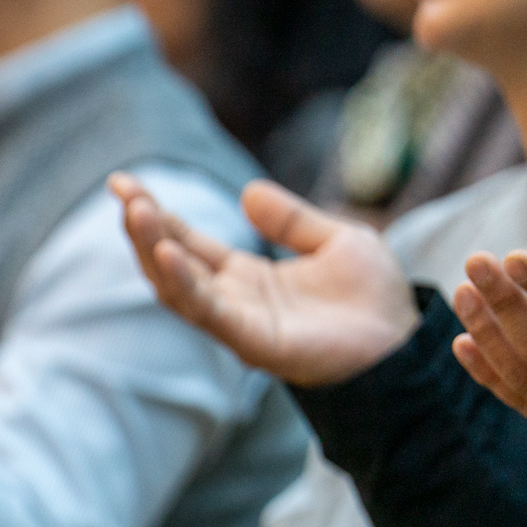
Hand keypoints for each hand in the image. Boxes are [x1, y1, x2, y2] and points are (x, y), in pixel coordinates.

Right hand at [111, 172, 419, 385]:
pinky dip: (185, 283)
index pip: (185, 241)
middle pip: (170, 262)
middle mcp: (231, 300)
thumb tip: (247, 193)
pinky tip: (169, 253)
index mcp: (244, 276)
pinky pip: (210, 312)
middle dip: (142, 227)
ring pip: (177, 287)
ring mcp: (238, 322)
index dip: (155, 213)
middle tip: (122, 191)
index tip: (123, 183)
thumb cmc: (374, 299)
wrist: (404, 343)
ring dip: (152, 249)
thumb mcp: (336, 240)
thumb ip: (291, 220)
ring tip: (137, 211)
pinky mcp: (253, 341)